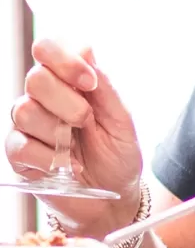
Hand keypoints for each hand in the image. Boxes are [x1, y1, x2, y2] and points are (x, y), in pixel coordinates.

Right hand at [5, 39, 143, 233]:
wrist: (112, 199)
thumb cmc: (118, 156)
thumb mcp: (122, 120)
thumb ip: (105, 86)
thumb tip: (86, 50)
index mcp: (68, 82)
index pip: (47, 48)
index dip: (65, 60)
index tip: (90, 82)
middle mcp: (43, 98)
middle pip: (35, 78)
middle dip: (68, 102)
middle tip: (86, 121)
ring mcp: (27, 125)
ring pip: (25, 110)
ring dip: (58, 132)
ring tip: (75, 147)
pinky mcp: (18, 154)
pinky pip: (20, 145)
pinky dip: (48, 157)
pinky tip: (64, 165)